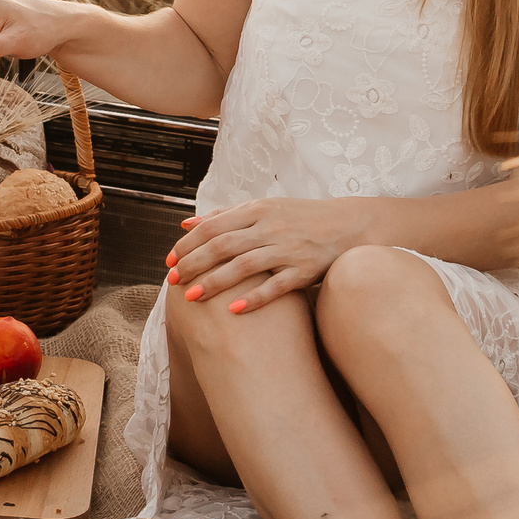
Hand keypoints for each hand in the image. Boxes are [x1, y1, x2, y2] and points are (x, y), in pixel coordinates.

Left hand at [163, 196, 378, 314]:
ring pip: (245, 265)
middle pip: (223, 245)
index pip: (213, 226)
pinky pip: (276, 287)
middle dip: (194, 263)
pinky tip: (232, 310)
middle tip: (173, 281)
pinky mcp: (305, 270)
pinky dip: (254, 298)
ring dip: (215, 281)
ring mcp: (288, 249)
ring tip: (192, 297)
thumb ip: (226, 215)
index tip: (168, 261)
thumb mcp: (265, 208)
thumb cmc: (301, 218)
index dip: (188, 244)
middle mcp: (271, 227)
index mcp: (258, 209)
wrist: (350, 226)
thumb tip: (186, 224)